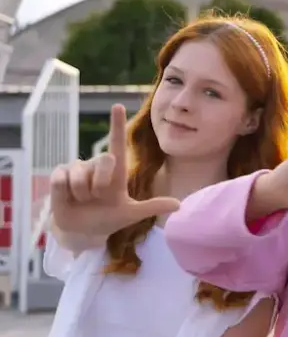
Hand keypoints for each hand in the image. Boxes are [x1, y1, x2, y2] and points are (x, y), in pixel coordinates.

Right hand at [50, 104, 179, 237]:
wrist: (82, 231)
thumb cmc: (108, 219)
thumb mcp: (131, 214)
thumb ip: (152, 207)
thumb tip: (179, 205)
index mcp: (116, 171)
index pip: (116, 143)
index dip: (116, 124)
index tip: (118, 105)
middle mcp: (97, 165)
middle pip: (104, 161)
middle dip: (101, 185)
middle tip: (98, 197)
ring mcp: (77, 168)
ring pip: (80, 176)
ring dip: (83, 194)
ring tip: (83, 199)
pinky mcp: (59, 175)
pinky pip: (62, 180)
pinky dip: (66, 193)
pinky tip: (68, 197)